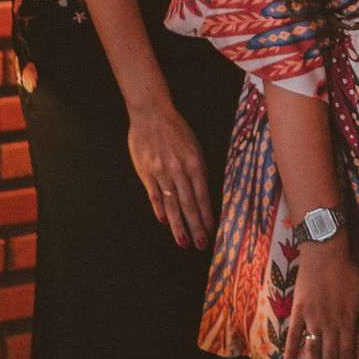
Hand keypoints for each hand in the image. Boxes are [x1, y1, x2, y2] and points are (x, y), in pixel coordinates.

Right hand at [126, 99, 211, 248]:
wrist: (151, 113)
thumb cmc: (176, 129)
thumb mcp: (194, 146)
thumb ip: (197, 169)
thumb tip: (200, 192)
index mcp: (195, 163)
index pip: (202, 196)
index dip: (207, 215)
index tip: (211, 231)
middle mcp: (180, 170)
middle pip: (189, 204)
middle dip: (196, 226)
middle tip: (201, 244)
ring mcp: (162, 172)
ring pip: (172, 204)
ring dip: (178, 225)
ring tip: (184, 241)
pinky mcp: (146, 172)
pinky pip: (154, 195)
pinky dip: (160, 209)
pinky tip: (164, 221)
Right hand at [285, 244, 358, 358]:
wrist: (326, 253)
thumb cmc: (350, 272)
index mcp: (348, 321)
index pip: (347, 354)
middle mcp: (331, 324)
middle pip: (330, 358)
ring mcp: (313, 319)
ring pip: (313, 352)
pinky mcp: (299, 311)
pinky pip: (294, 334)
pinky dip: (291, 350)